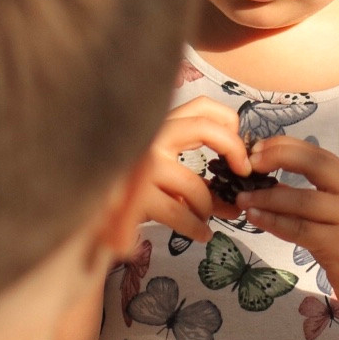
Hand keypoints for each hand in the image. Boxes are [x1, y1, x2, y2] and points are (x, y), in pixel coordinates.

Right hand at [137, 97, 251, 242]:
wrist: (96, 212)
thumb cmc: (133, 193)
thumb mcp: (168, 180)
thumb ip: (200, 183)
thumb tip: (235, 204)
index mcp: (159, 128)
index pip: (202, 105)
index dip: (229, 122)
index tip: (239, 148)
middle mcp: (150, 138)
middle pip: (204, 127)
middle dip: (233, 148)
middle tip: (242, 175)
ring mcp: (144, 166)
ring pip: (195, 186)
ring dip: (207, 208)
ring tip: (205, 219)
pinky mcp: (138, 196)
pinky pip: (180, 213)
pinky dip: (196, 227)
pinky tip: (202, 234)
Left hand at [234, 136, 338, 311]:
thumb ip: (314, 192)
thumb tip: (267, 176)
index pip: (318, 153)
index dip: (285, 146)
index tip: (256, 149)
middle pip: (314, 165)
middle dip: (277, 158)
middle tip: (247, 163)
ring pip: (303, 201)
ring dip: (267, 198)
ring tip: (241, 198)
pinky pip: (300, 230)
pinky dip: (274, 222)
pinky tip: (255, 218)